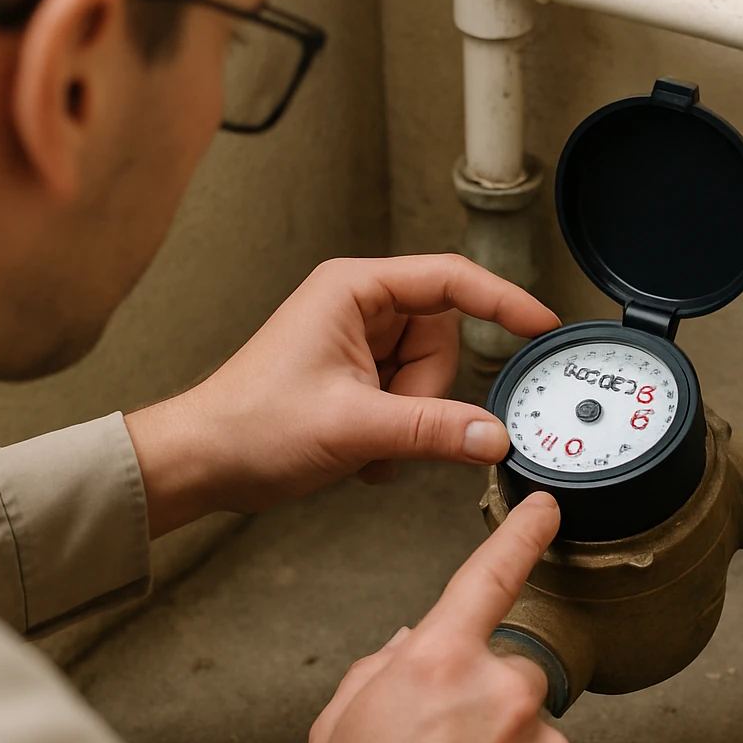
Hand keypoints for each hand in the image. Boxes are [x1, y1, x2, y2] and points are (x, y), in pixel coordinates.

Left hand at [125, 254, 558, 535]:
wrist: (201, 462)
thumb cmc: (249, 425)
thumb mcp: (354, 428)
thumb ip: (434, 430)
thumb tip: (495, 436)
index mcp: (354, 289)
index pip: (451, 280)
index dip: (503, 301)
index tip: (541, 325)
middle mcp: (358, 307)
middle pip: (444, 339)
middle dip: (428, 394)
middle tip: (389, 424)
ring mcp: (357, 343)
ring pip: (430, 376)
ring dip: (411, 420)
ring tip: (366, 443)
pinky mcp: (356, 377)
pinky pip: (410, 399)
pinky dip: (398, 433)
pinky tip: (362, 452)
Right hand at [301, 493, 591, 742]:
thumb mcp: (337, 735)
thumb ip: (377, 673)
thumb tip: (406, 648)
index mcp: (439, 665)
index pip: (489, 576)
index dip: (521, 534)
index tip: (545, 510)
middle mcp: (502, 694)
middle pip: (509, 674)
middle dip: (483, 705)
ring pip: (531, 736)